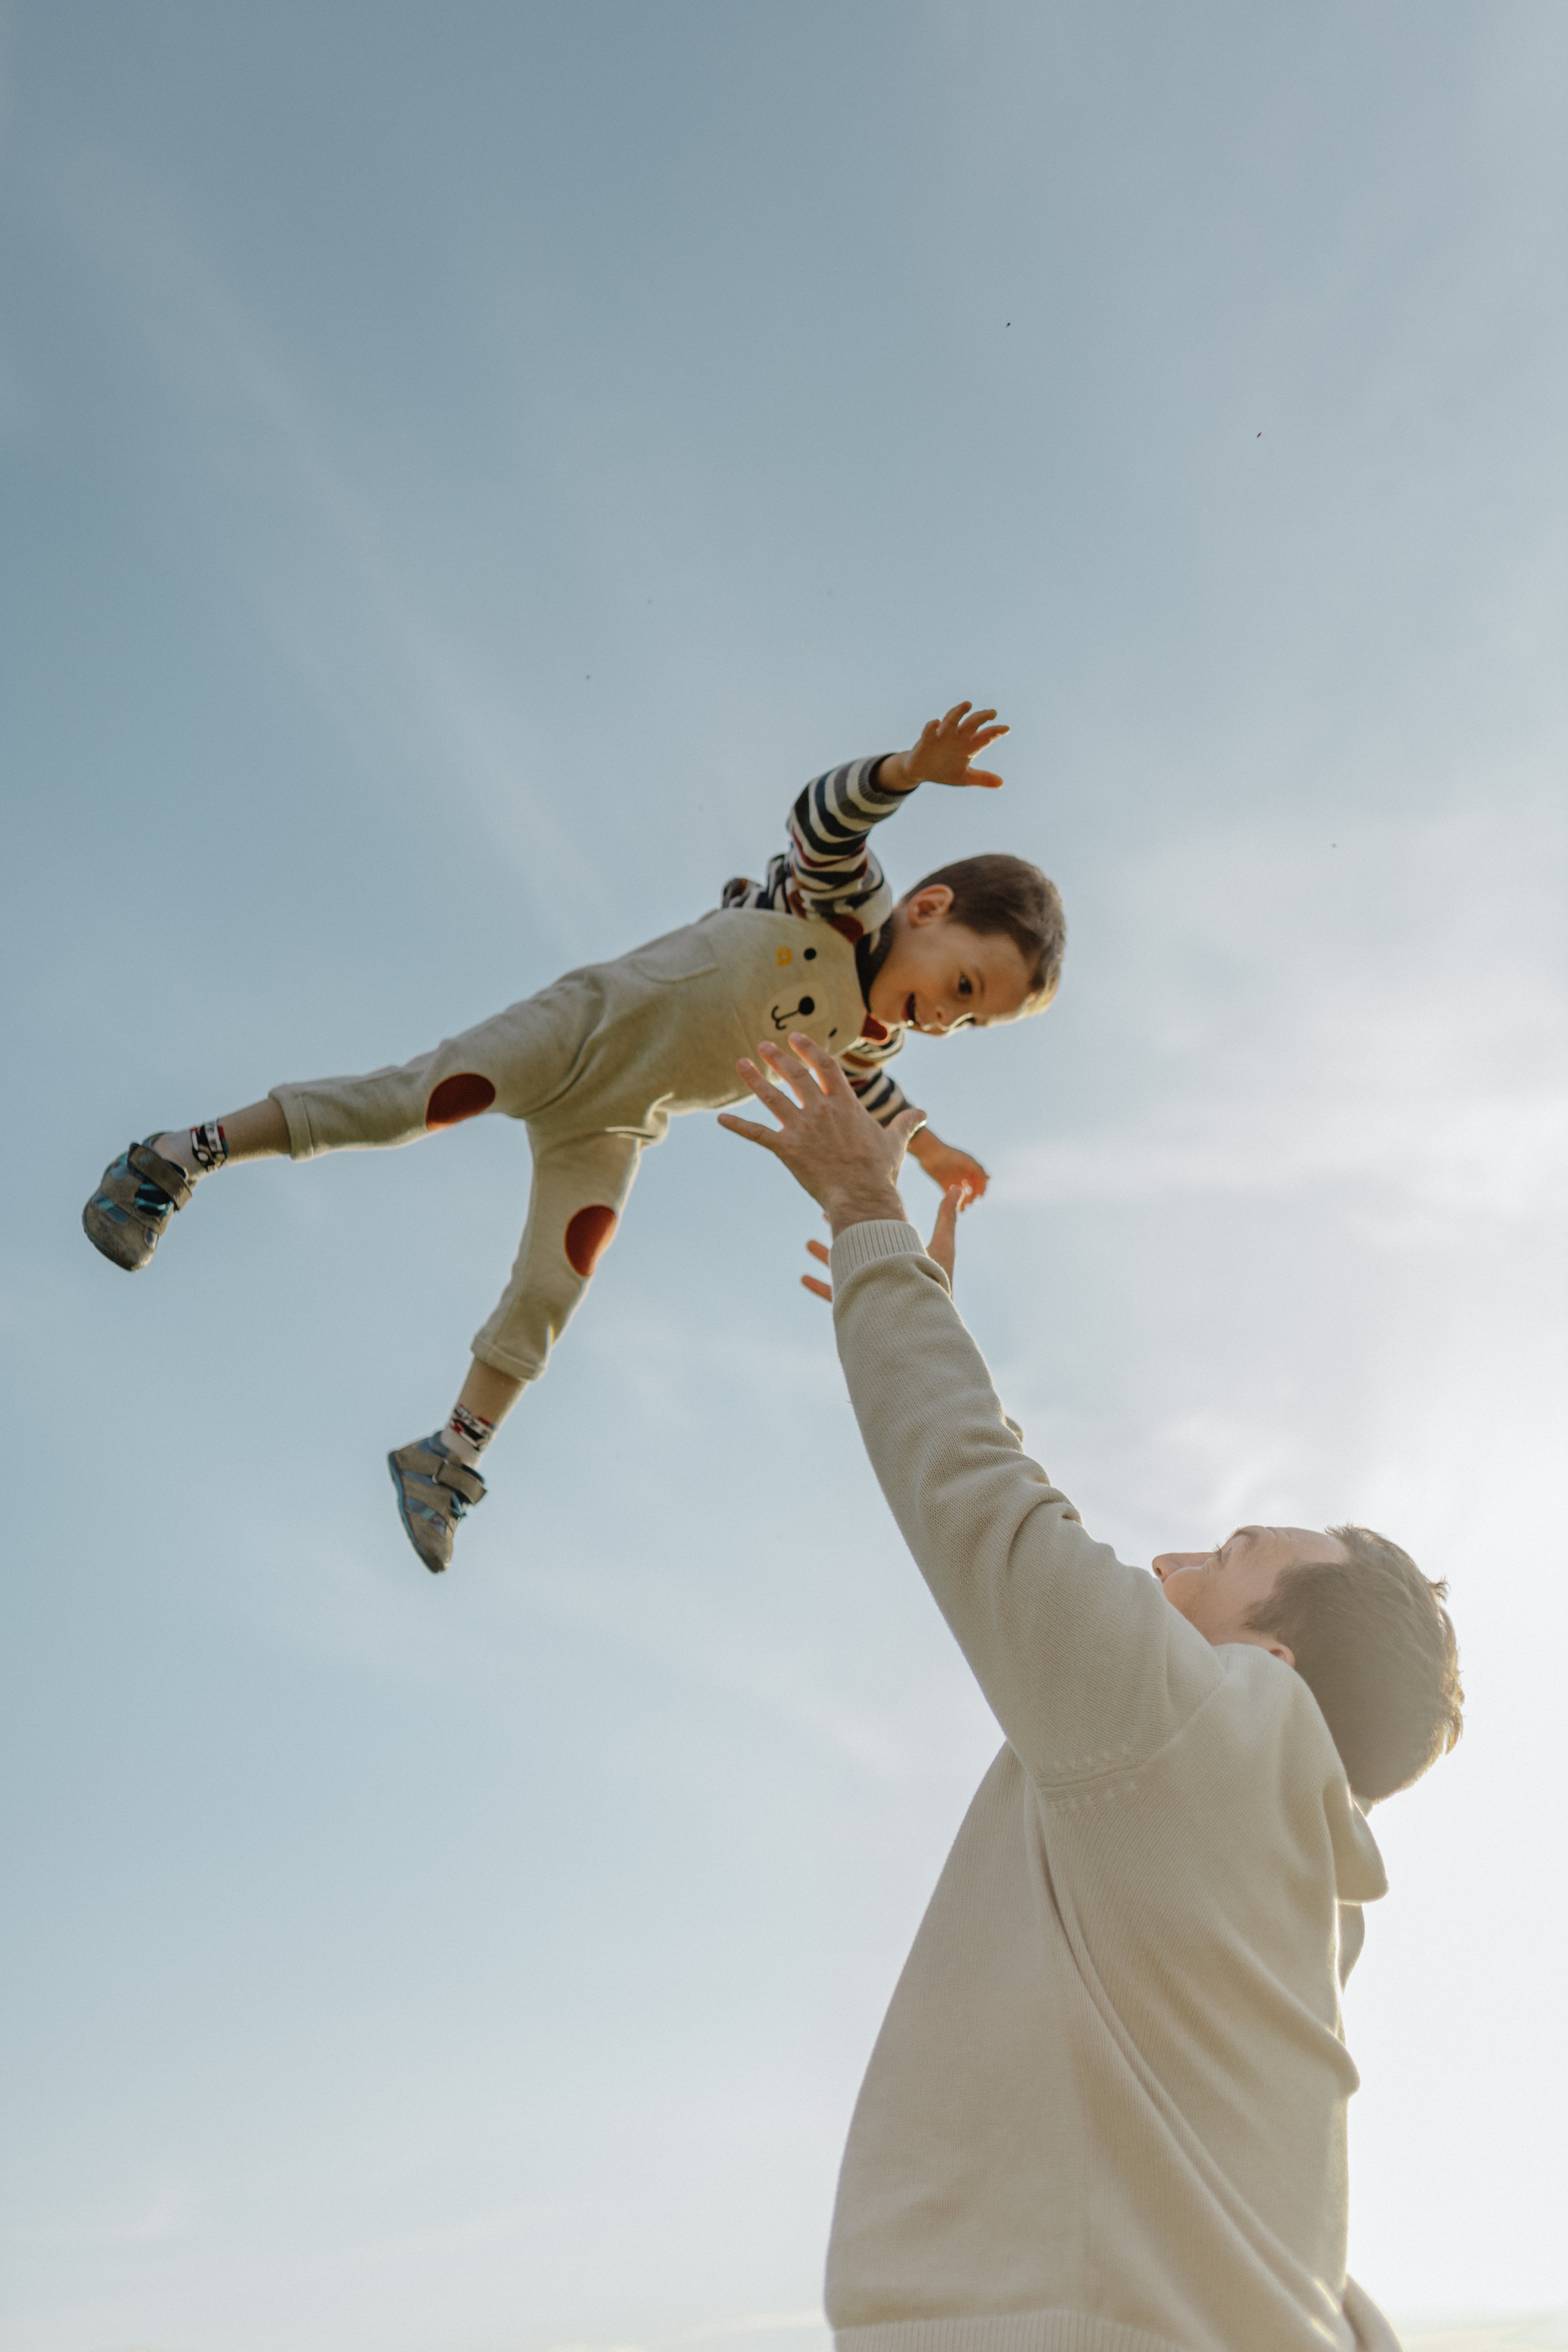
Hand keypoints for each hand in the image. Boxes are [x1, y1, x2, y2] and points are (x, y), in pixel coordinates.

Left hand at [717, 1034, 923, 1227]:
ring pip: (772, 1097)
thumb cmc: (880, 1172)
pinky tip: (720, 1119)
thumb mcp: (895, 1143)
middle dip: (777, 1057)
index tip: (795, 1038)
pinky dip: (737, 1126)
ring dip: (754, 1079)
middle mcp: (821, 1110)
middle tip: (764, 1045)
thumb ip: (906, 1124)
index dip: (809, 1049)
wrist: (862, 1197)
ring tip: (741, 1064)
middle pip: (795, 1075)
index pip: (825, 1065)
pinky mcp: (787, 1149)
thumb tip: (923, 1113)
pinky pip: (757, 1134)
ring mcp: (802, 1128)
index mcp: (845, 1105)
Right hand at [803, 1182, 964, 1301]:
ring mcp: (868, 1286)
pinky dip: (818, 1286)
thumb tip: (958, 1187)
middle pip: (856, 1244)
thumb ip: (947, 1217)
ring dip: (825, 1254)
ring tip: (807, 1243)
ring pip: (841, 1267)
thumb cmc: (936, 1285)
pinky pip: (832, 1295)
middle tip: (823, 1212)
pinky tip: (802, 1278)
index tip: (850, 1194)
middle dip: (840, 1229)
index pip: (876, 1227)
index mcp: (896, 1253)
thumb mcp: (942, 1246)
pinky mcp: (858, 1305)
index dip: (863, 1211)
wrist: (923, 1323)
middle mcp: (881, 1269)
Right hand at [880, 701, 1007, 792]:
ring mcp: (941, 737)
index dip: (994, 732)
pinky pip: (929, 732)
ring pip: (951, 721)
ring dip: (958, 713)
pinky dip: (932, 727)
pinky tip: (936, 723)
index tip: (1006, 728)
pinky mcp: (926, 741)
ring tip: (967, 704)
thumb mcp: (965, 778)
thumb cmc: (944, 771)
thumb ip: (982, 778)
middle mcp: (956, 737)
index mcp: (968, 746)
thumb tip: (1001, 783)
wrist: (921, 772)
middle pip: (970, 724)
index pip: (984, 737)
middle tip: (992, 712)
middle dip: (981, 718)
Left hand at [907, 1129, 988, 1201]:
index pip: (980, 1180)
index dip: (981, 1189)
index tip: (980, 1197)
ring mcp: (953, 1179)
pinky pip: (950, 1195)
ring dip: (963, 1201)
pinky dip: (952, 1201)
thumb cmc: (949, 1155)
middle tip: (970, 1204)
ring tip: (962, 1209)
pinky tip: (953, 1208)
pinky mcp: (943, 1183)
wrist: (929, 1153)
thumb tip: (989, 1179)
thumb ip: (978, 1169)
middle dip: (972, 1197)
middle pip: (971, 1188)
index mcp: (970, 1168)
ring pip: (961, 1193)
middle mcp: (963, 1174)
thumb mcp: (966, 1161)